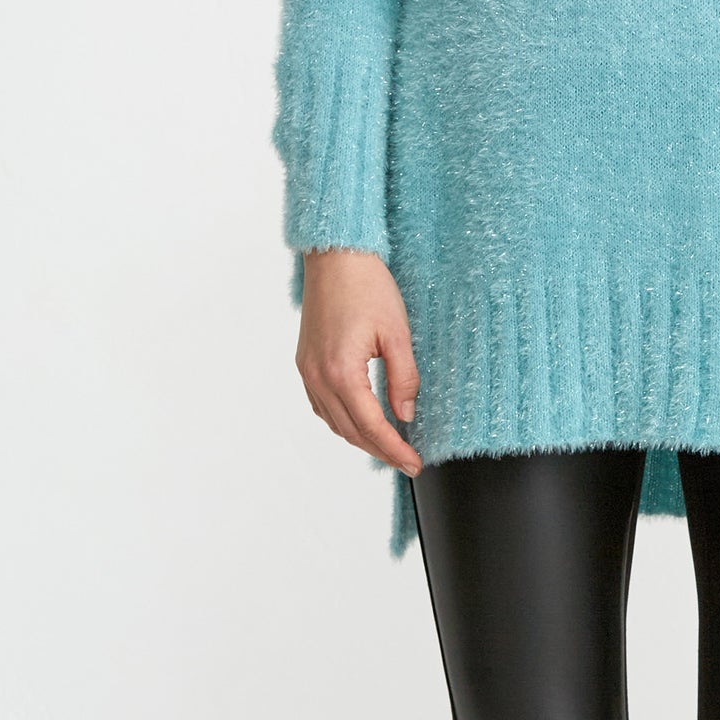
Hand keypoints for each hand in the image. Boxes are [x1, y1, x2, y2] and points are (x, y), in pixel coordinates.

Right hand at [296, 248, 422, 475]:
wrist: (336, 256)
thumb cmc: (367, 286)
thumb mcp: (397, 333)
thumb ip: (404, 379)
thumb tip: (406, 415)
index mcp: (341, 372)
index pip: (372, 426)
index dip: (395, 449)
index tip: (414, 462)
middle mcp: (318, 377)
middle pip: (351, 431)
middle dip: (380, 450)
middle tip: (407, 460)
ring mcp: (307, 371)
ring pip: (334, 422)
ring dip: (361, 438)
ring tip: (388, 445)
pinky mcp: (305, 363)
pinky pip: (322, 405)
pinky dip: (342, 421)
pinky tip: (360, 421)